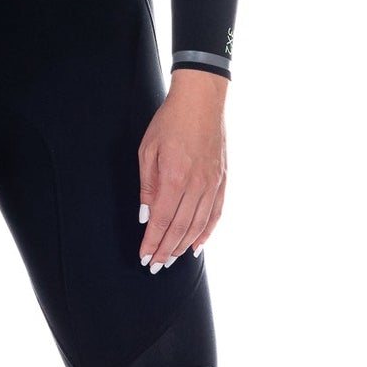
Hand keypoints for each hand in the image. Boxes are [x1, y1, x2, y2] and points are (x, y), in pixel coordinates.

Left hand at [136, 69, 227, 271]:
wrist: (201, 100)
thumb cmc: (170, 122)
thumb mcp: (147, 151)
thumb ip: (147, 186)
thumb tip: (146, 216)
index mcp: (174, 178)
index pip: (161, 221)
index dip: (152, 242)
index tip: (145, 257)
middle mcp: (196, 185)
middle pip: (179, 228)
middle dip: (165, 250)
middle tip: (155, 266)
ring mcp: (212, 184)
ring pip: (198, 225)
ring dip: (183, 246)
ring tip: (172, 259)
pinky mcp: (222, 180)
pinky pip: (215, 213)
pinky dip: (206, 232)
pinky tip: (197, 245)